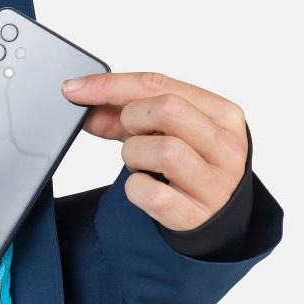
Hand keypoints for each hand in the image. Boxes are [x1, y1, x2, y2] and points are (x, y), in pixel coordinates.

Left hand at [62, 72, 247, 230]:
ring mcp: (214, 184)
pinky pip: (150, 194)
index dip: (110, 85)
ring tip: (140, 164)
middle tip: (130, 135)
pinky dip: (135, 188)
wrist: (216, 218)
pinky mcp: (195, 216)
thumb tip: (82, 100)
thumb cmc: (191, 166)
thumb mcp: (166, 131)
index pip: (161, 84)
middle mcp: (226, 148)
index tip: (76, 90)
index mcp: (224, 114)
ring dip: (134, 156)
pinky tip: (144, 187)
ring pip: (163, 151)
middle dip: (132, 120)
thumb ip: (126, 115)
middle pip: (167, 109)